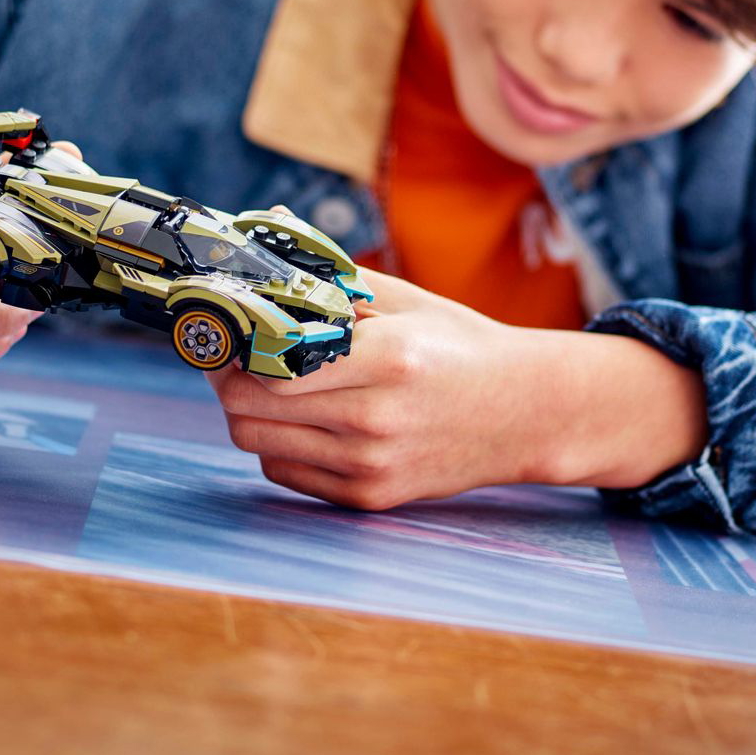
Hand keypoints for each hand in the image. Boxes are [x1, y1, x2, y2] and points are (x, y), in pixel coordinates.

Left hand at [207, 264, 709, 509]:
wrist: (525, 413)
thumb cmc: (462, 349)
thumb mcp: (406, 301)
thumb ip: (331, 282)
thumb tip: (262, 257)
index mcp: (386, 358)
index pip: (267, 364)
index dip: (234, 347)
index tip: (230, 330)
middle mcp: (374, 418)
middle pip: (247, 409)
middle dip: (230, 380)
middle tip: (240, 356)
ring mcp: (370, 465)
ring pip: (258, 443)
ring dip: (250, 411)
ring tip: (275, 385)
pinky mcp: (369, 497)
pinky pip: (285, 471)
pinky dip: (279, 443)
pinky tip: (306, 418)